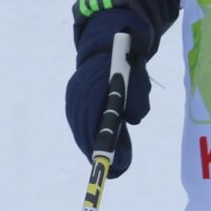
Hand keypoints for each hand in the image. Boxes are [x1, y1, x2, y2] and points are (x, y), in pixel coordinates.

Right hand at [64, 10, 152, 175]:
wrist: (109, 46)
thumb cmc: (129, 67)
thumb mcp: (140, 83)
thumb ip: (138, 102)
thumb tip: (130, 121)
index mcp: (99, 85)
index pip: (95, 119)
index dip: (100, 141)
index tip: (105, 158)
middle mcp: (81, 88)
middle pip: (82, 124)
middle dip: (91, 146)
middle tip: (102, 164)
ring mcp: (73, 91)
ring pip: (76, 122)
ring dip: (85, 141)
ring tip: (95, 157)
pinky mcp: (71, 94)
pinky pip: (74, 117)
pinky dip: (81, 131)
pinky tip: (88, 142)